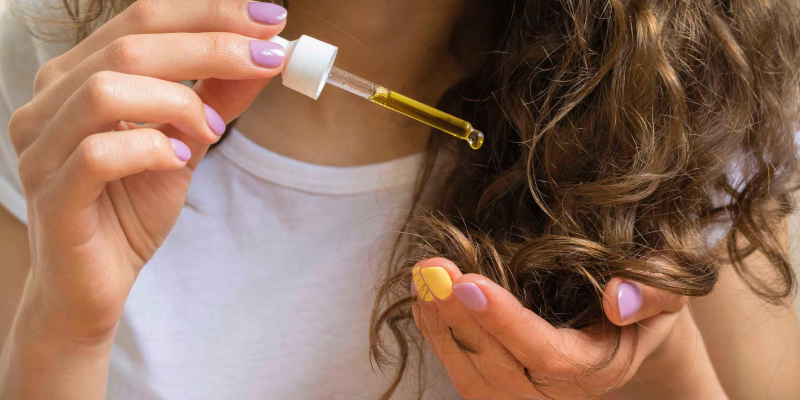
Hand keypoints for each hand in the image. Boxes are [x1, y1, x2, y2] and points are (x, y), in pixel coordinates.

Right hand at [6, 0, 285, 342]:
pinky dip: (149, 150)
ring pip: (106, 90)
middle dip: (211, 44)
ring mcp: (41, 148)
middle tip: (268, 58)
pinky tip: (176, 160)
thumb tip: (264, 56)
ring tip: (211, 130)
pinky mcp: (51, 195)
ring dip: (177, 101)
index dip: (209, 13)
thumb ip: (217, 98)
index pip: (143, 20)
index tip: (271, 19)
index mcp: (77, 76)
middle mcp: (49, 101)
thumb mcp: (185, 141)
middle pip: (130, 45)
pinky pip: (98, 155)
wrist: (95, 283)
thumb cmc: (131, 207)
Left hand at [412, 257, 717, 398]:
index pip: (547, 356)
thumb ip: (654, 294)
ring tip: (422, 279)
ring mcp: (525, 394)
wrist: (629, 328)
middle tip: (432, 269)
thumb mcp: (669, 292)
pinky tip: (424, 301)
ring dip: (440, 328)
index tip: (470, 282)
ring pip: (473, 378)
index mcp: (598, 368)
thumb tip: (616, 297)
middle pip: (498, 370)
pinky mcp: (501, 385)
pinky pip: (463, 372)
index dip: (505, 322)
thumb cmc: (645, 302)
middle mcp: (557, 393)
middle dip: (459, 319)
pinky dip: (438, 336)